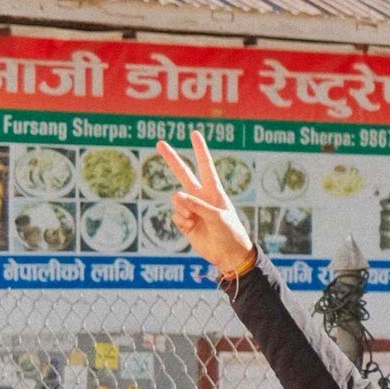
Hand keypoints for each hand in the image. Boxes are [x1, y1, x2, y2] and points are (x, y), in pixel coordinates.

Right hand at [159, 129, 256, 282]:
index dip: (200, 150)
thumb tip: (175, 195)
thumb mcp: (217, 217)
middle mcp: (201, 197)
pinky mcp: (185, 222)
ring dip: (182, 209)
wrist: (229, 255)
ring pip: (176, 200)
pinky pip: (175, 216)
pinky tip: (192, 228)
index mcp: (214, 191)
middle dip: (172, 159)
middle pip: (183, 174)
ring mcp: (192, 209)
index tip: (194, 133)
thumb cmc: (230, 233)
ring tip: (195, 220)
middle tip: (159, 143)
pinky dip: (182, 221)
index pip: (205, 166)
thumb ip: (197, 205)